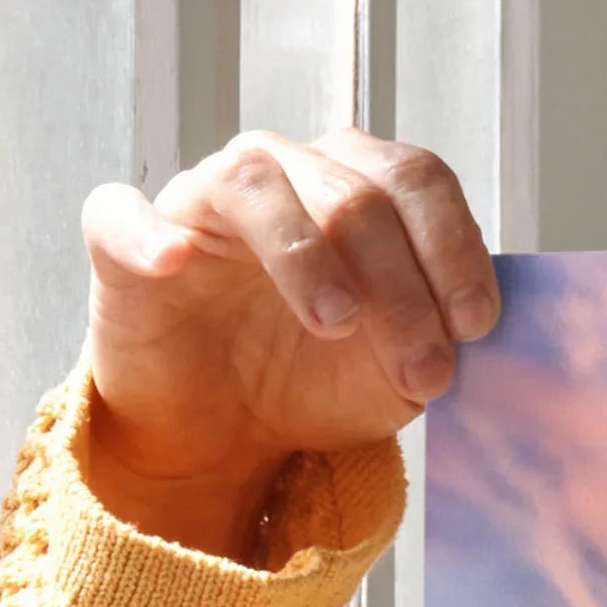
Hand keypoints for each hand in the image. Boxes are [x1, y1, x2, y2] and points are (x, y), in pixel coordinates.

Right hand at [77, 131, 497, 559]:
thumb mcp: (399, 370)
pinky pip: (122, 215)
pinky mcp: (125, 242)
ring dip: (307, 253)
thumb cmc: (315, 379)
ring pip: (256, 183)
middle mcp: (284, 174)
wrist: (226, 431)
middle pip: (353, 193)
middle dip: (402, 286)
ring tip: (335, 323)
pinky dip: (148, 233)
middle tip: (423, 371)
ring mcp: (202, 201)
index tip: (475, 325)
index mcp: (357, 189)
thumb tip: (484, 328)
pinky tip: (176, 262)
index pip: (416, 180)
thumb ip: (442, 336)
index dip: (453, 247)